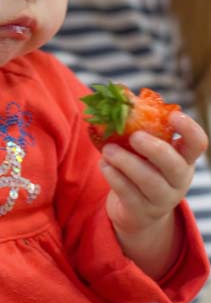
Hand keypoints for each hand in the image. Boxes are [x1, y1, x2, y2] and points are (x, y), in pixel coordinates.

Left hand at [99, 111, 207, 276]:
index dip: (189, 129)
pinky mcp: (142, 211)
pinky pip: (128, 193)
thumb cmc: (141, 166)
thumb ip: (137, 124)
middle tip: (134, 136)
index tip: (172, 115)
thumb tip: (118, 91)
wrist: (136, 211)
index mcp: (183, 158)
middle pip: (174, 165)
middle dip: (154, 149)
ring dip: (126, 162)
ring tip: (107, 150)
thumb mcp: (146, 148)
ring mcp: (162, 199)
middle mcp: (178, 179)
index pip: (197, 143)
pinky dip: (114, 176)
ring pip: (149, 181)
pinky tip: (104, 164)